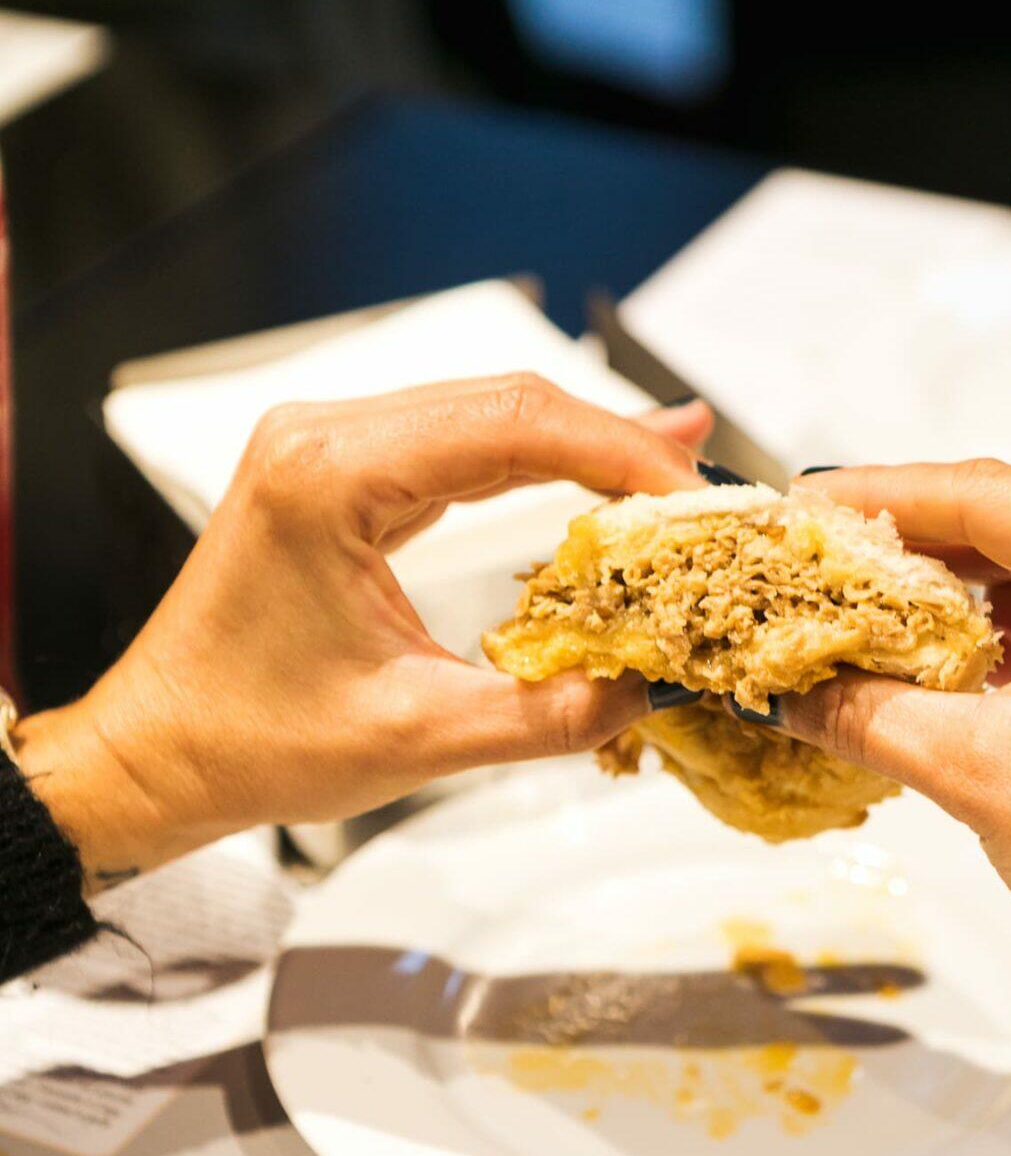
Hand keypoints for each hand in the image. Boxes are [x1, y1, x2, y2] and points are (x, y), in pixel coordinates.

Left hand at [14, 376, 709, 886]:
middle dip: (613, 442)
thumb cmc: (253, 742)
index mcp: (330, 476)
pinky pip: (455, 448)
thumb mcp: (419, 739)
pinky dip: (531, 465)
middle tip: (702, 486)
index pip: (510, 425)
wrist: (163, 752)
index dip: (617, 451)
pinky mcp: (337, 477)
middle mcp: (324, 439)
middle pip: (506, 402)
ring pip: (485, 417)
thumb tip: (648, 689)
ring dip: (580, 447)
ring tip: (673, 471)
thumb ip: (546, 715)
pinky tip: (595, 471)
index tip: (690, 494)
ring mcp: (327, 450)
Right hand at [781, 458, 1010, 1046]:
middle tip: (852, 572)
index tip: (814, 508)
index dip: (884, 497)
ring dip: (1001, 581)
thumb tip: (795, 692)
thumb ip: (868, 717)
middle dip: (938, 543)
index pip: (990, 494)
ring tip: (931, 634)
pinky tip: (1010, 670)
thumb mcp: (982, 778)